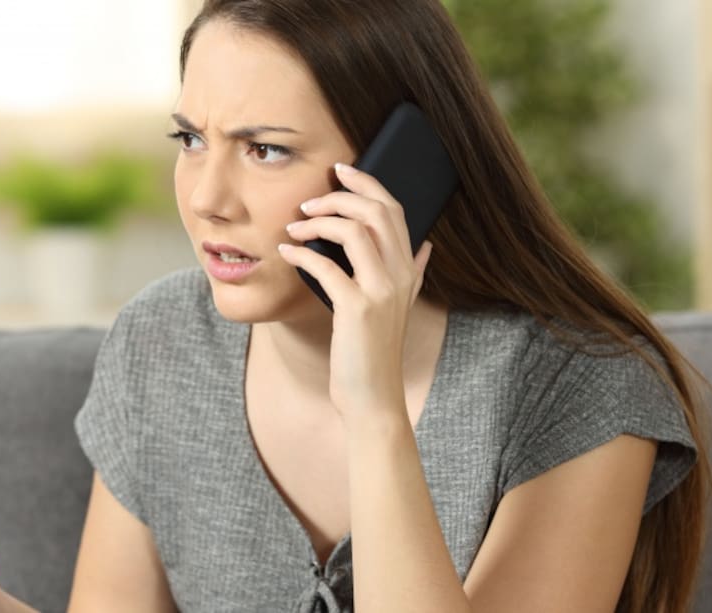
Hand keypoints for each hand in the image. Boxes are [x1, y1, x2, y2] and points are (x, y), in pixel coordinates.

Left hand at [278, 162, 432, 423]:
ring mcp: (381, 292)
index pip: (395, 210)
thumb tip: (425, 245)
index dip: (369, 183)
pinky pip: (326, 266)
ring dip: (318, 220)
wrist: (373, 398)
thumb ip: (412, 274)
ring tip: (294, 226)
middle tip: (309, 201)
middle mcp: (400, 275)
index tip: (342, 170)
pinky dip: (302, 253)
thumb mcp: (401, 308)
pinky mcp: (357, 309)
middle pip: (376, 211)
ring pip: (354, 230)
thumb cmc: (375, 350)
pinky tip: (287, 253)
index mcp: (408, 270)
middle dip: (339, 196)